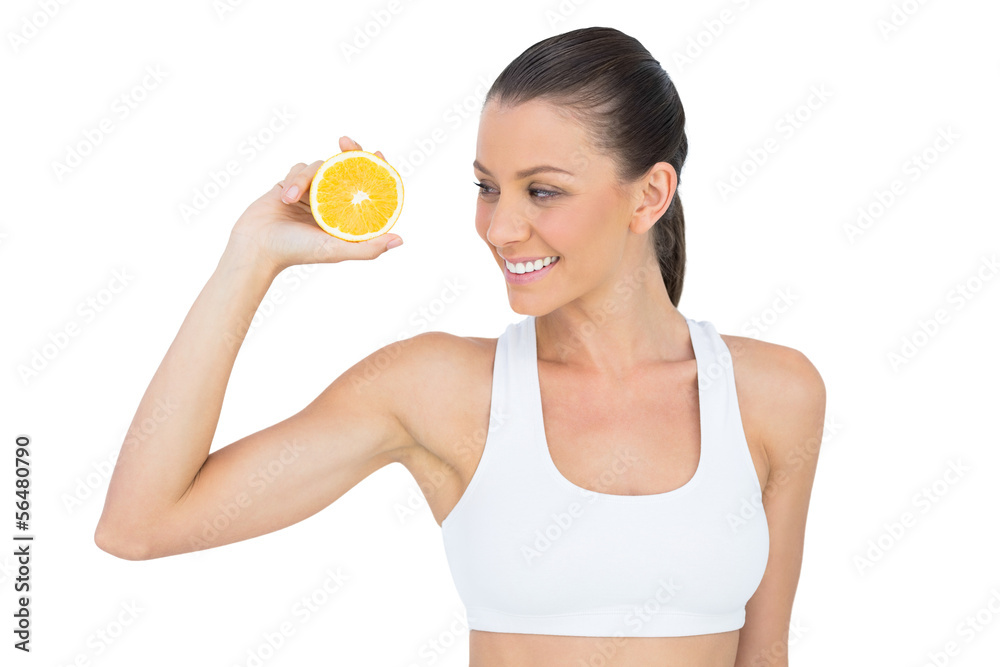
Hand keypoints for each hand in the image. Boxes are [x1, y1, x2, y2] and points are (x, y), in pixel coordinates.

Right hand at [226, 136, 402, 273]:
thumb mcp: (335, 250)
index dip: (376, 171)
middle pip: (346, 171)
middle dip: (349, 153)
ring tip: (290, 201)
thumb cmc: (295, 252)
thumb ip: (367, 248)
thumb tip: (399, 240)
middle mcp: (331, 205)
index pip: (366, 190)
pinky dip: (293, 180)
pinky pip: (299, 169)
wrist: (255, 247)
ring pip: (318, 169)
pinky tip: (285, 198)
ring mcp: (311, 195)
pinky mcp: (290, 187)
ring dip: (304, 180)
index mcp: (345, 219)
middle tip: (346, 141)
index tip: (379, 154)